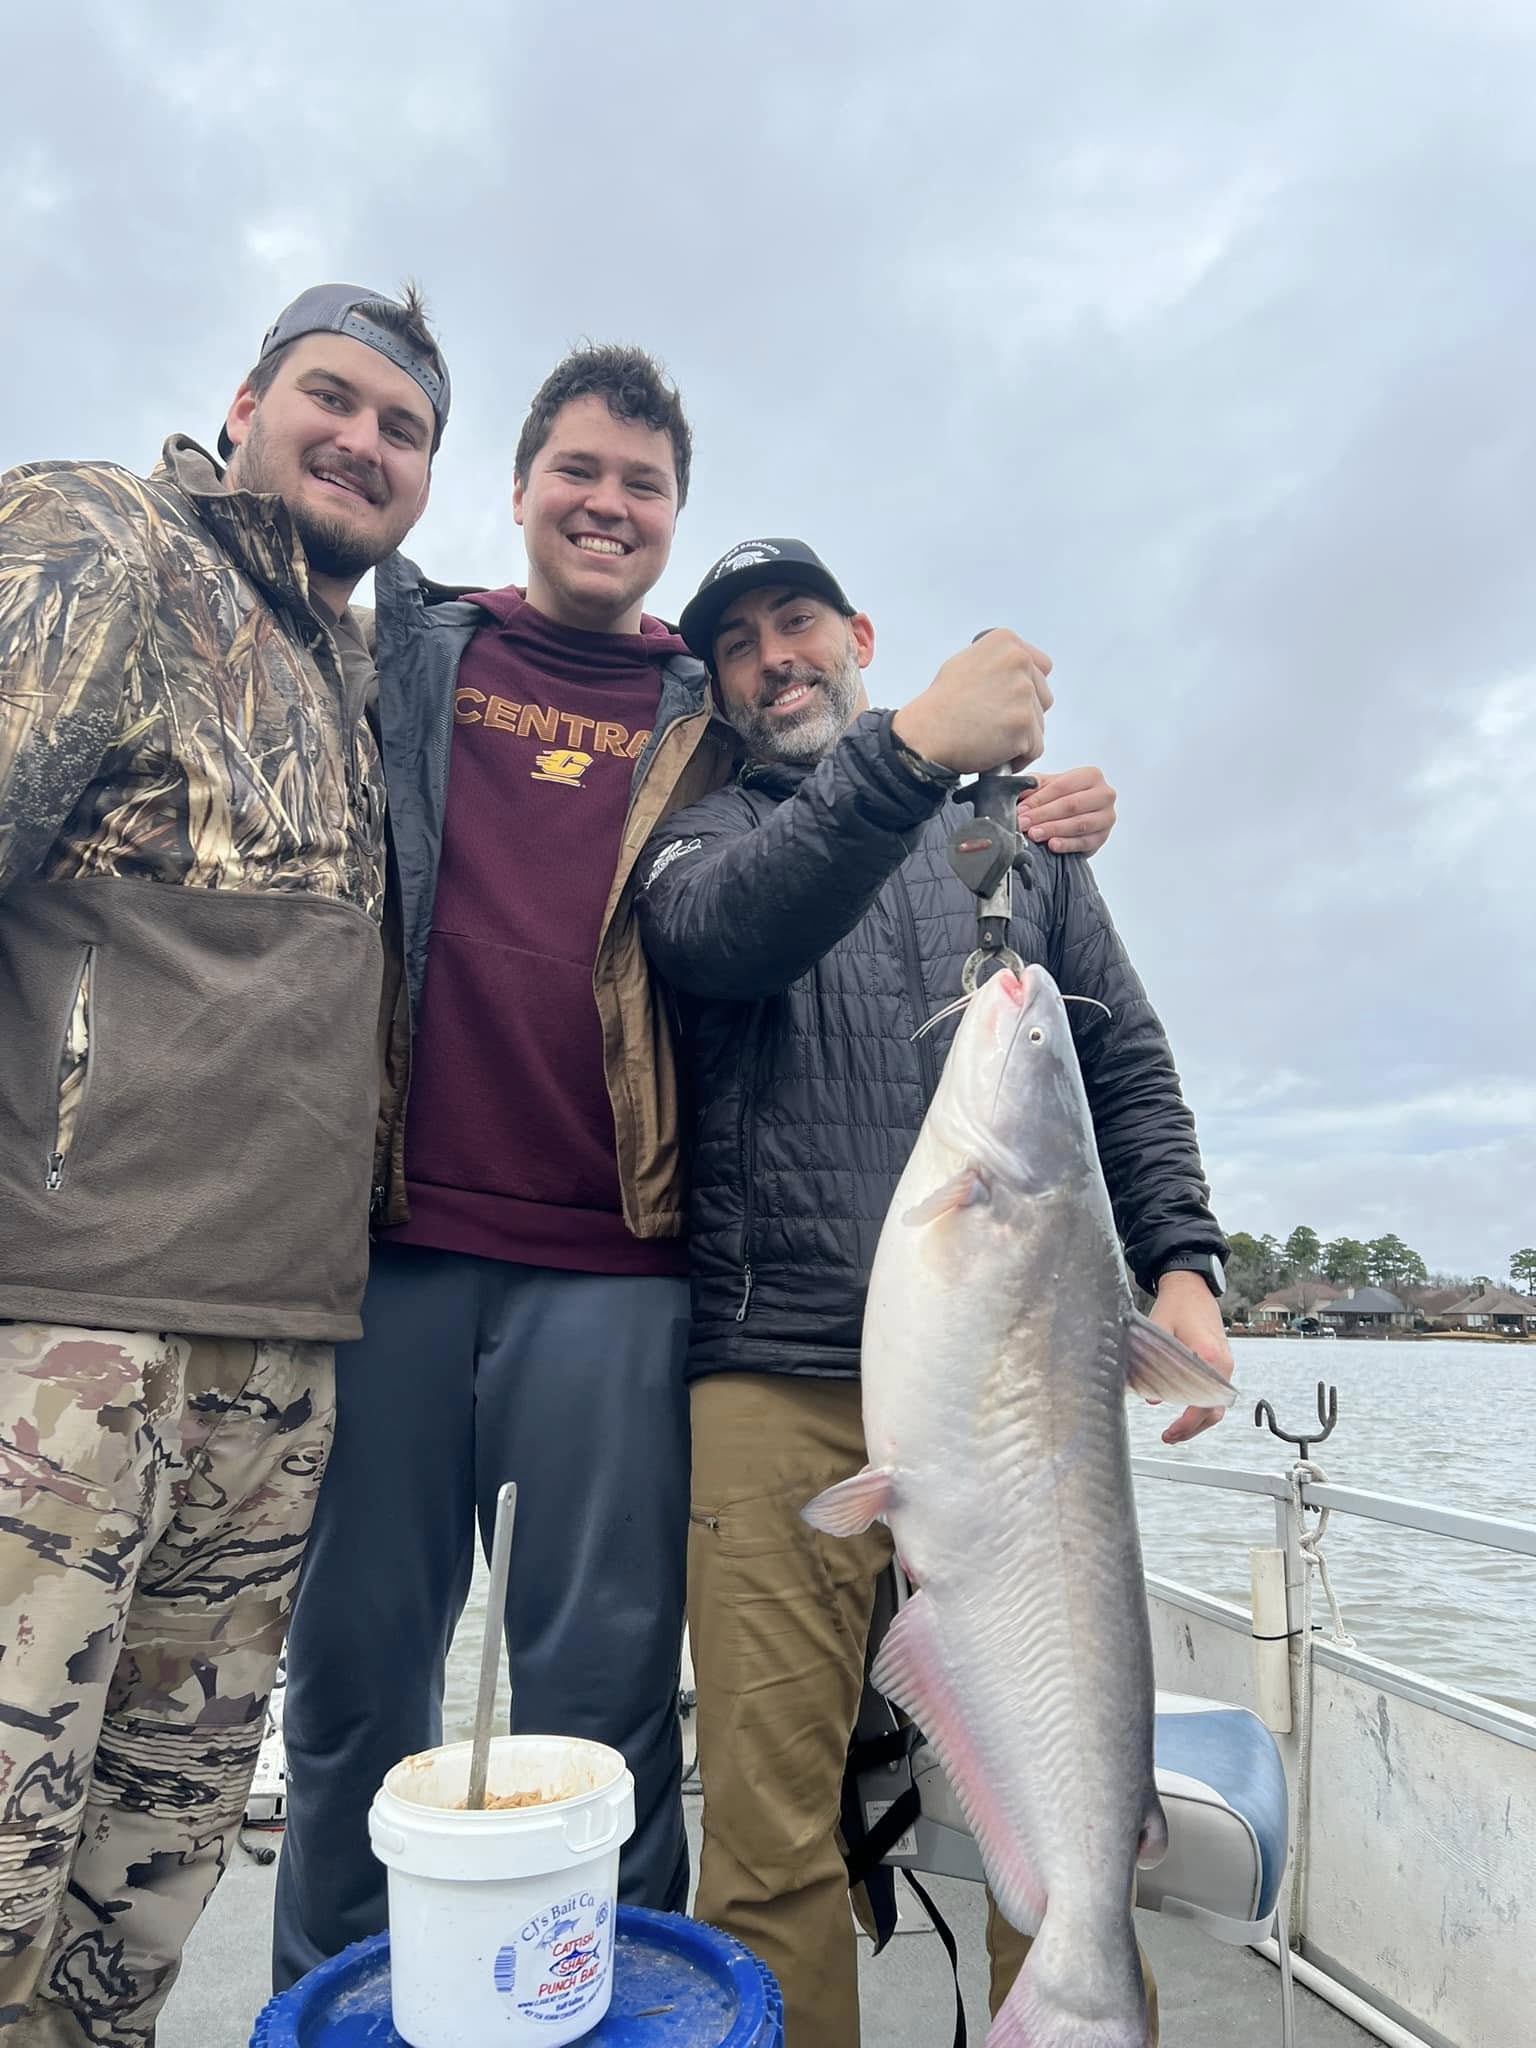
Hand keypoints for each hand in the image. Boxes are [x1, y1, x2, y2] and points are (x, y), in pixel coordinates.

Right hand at [892, 630, 1053, 774]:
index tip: (1004, 701)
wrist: (926, 734)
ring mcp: (1023, 693)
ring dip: (1020, 737)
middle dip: (1023, 714)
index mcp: (1006, 642)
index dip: (1025, 688)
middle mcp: (1019, 662)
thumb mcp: (967, 662)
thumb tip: (1021, 673)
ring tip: (989, 737)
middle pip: (1043, 697)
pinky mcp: (1024, 724)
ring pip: (1039, 724)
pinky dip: (1018, 757)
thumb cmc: (942, 704)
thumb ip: (999, 662)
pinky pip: (1035, 748)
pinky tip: (994, 752)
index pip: (1041, 667)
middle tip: (992, 722)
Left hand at [1017, 766, 1116, 854]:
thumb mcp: (1048, 785)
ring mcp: (1106, 817)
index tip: (1021, 809)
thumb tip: (1018, 788)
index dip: (1039, 798)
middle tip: (1023, 823)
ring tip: (1034, 834)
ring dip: (1053, 830)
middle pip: (1071, 805)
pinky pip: (1084, 842)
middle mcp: (1104, 794)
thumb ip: (1034, 785)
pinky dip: (1067, 844)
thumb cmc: (1062, 797)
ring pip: (1079, 824)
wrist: (1077, 816)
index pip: (1062, 786)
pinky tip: (1052, 845)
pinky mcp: (1103, 837)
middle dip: (1043, 815)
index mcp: (1091, 775)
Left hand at [1149, 1273, 1233, 1444]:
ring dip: (1198, 1420)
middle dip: (1192, 1429)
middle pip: (1214, 1409)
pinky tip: (1184, 1411)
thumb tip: (1152, 1399)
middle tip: (1169, 1437)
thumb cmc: (1175, 1305)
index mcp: (1209, 1356)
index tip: (1171, 1432)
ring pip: (1217, 1403)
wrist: (1192, 1286)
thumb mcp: (1158, 1332)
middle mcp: (1222, 1364)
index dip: (1187, 1423)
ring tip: (1175, 1431)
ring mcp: (1225, 1364)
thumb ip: (1154, 1365)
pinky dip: (1202, 1406)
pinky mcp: (1221, 1362)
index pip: (1204, 1402)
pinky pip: (1215, 1392)